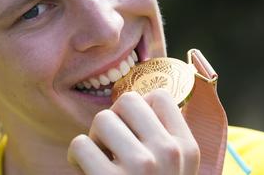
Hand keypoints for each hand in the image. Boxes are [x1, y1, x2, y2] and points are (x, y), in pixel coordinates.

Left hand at [67, 89, 199, 174]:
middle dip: (114, 119)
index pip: (160, 97)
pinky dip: (76, 157)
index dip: (138, 111)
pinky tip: (85, 172)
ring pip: (102, 120)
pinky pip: (80, 144)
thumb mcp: (175, 171)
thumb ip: (164, 140)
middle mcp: (169, 154)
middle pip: (128, 102)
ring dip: (94, 139)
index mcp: (187, 149)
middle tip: (111, 145)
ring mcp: (142, 167)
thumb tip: (140, 100)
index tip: (132, 132)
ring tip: (99, 161)